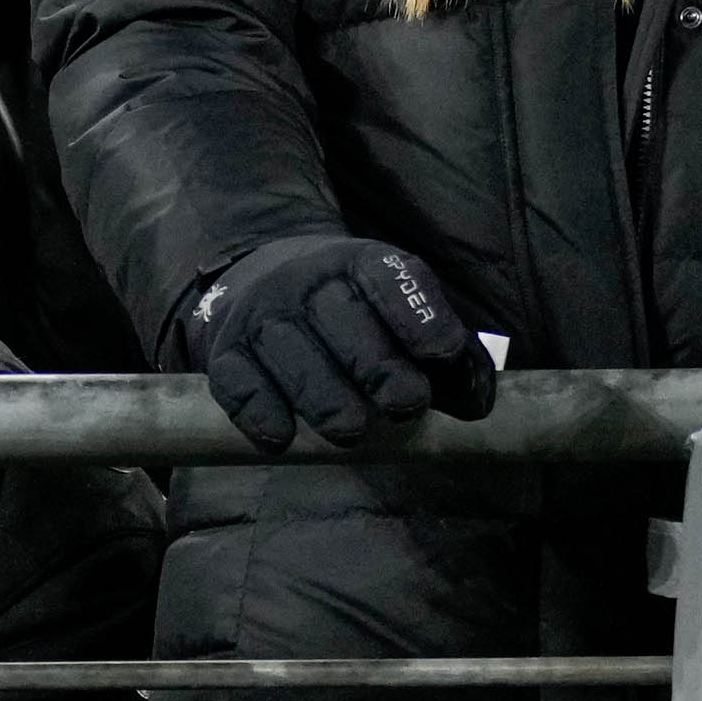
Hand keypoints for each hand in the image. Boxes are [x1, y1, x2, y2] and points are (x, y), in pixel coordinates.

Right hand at [190, 233, 502, 452]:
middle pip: (342, 320)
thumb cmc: (358, 314)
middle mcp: (309, 281)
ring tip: (350, 430)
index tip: (442, 354)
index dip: (418, 316)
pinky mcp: (225, 351)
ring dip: (322, 397)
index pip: (390, 278)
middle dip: (378, 366)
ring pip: (290, 354)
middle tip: (405, 405)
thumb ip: (450, 359)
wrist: (264, 281)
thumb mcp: (406, 315)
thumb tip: (476, 406)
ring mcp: (262, 314)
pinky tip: (281, 436)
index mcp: (364, 264)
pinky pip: (237, 381)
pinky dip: (258, 411)